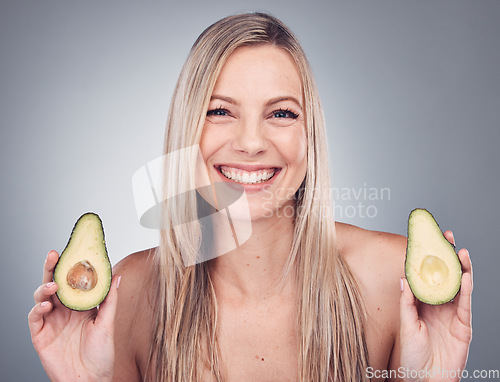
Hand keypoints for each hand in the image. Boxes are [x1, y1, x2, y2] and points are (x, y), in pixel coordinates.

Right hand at [28, 250, 120, 381]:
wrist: (90, 380)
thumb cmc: (101, 355)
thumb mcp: (108, 324)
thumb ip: (110, 300)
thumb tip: (116, 276)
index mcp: (81, 305)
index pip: (73, 281)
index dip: (71, 266)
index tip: (73, 250)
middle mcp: (65, 311)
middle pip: (55, 284)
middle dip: (52, 268)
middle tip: (54, 255)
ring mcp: (52, 322)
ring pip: (42, 297)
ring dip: (45, 287)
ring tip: (53, 284)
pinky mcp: (41, 335)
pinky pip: (34, 318)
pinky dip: (37, 309)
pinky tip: (45, 306)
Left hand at [399, 231, 472, 381]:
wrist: (424, 380)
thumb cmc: (411, 356)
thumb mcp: (405, 325)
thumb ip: (406, 302)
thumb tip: (403, 278)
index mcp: (421, 303)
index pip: (426, 275)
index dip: (427, 258)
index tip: (425, 239)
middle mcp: (438, 305)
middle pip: (445, 276)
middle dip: (447, 256)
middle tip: (447, 237)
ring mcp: (452, 314)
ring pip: (459, 286)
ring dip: (461, 268)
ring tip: (460, 252)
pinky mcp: (463, 326)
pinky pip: (466, 304)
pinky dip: (468, 289)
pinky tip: (466, 276)